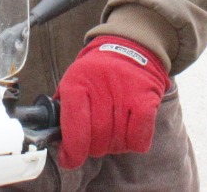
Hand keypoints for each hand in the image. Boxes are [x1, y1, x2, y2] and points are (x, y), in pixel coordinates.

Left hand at [55, 35, 169, 169]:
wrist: (130, 47)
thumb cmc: (98, 71)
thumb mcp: (73, 79)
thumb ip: (64, 109)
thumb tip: (59, 142)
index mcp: (77, 82)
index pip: (73, 127)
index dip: (71, 151)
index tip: (69, 159)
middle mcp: (100, 87)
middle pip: (96, 139)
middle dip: (93, 149)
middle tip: (93, 142)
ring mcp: (126, 93)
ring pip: (117, 142)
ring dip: (114, 146)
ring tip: (112, 132)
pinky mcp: (147, 99)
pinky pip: (139, 138)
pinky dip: (134, 142)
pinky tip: (130, 131)